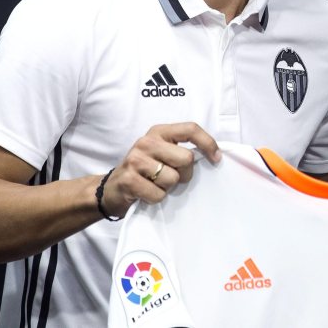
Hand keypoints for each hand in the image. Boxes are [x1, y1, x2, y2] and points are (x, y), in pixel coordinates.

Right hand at [100, 122, 219, 217]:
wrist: (111, 189)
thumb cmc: (144, 171)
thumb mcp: (162, 153)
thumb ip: (181, 150)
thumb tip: (213, 156)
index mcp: (159, 132)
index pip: (190, 129)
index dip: (208, 143)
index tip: (216, 158)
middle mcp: (147, 141)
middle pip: (186, 158)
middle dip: (185, 174)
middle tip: (172, 178)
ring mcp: (136, 159)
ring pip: (173, 178)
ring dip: (168, 188)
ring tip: (154, 185)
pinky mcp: (129, 179)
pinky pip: (159, 194)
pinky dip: (156, 199)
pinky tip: (145, 193)